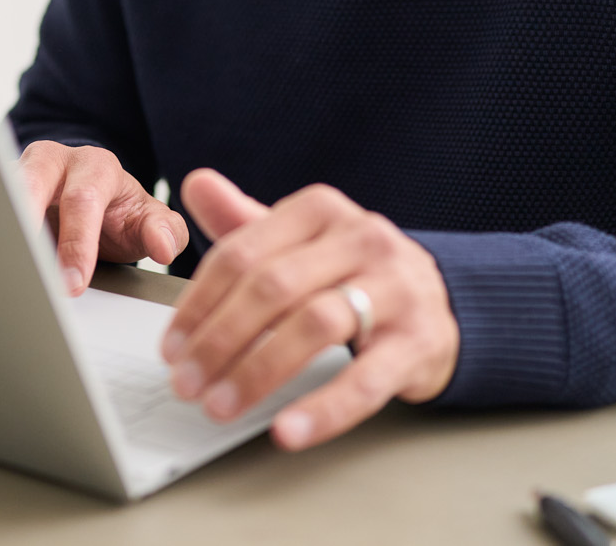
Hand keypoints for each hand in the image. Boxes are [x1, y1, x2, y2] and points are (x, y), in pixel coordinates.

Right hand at [18, 141, 188, 294]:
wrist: (95, 203)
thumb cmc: (119, 214)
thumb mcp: (149, 222)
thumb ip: (165, 232)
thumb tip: (164, 246)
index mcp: (95, 166)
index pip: (82, 200)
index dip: (76, 243)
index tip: (73, 284)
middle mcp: (54, 161)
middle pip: (30, 183)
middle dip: (27, 230)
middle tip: (26, 272)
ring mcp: (21, 171)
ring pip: (0, 191)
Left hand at [161, 169, 458, 449]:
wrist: (444, 302)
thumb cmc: (356, 272)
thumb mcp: (302, 240)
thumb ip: (246, 221)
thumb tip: (194, 184)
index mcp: (322, 210)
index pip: (243, 253)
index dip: (199, 303)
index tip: (171, 347)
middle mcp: (362, 239)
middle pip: (273, 288)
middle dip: (219, 340)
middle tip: (186, 382)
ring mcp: (395, 288)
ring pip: (314, 326)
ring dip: (258, 372)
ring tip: (221, 406)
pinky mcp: (419, 341)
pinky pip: (366, 379)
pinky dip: (324, 408)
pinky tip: (288, 430)